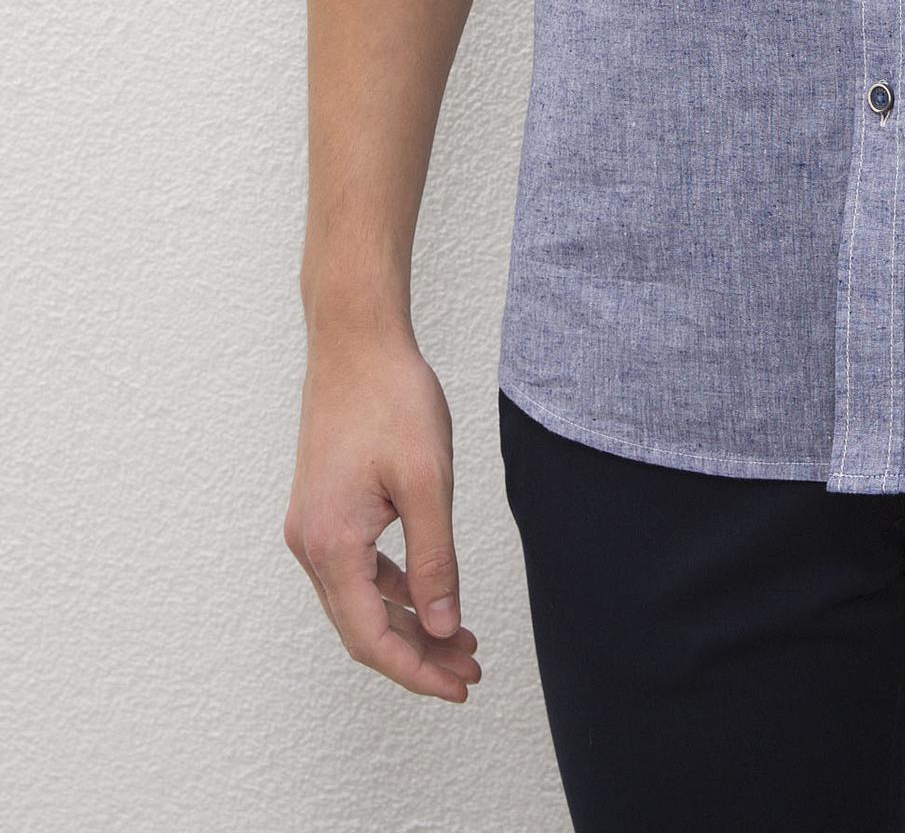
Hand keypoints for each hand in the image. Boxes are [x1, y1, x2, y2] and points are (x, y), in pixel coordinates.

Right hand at [283, 328, 482, 700]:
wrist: (355, 341)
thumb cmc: (391, 399)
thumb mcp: (427, 481)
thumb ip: (435, 559)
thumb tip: (444, 626)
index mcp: (330, 545)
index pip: (371, 639)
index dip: (417, 671)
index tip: (460, 686)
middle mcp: (310, 545)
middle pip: (362, 629)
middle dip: (418, 654)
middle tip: (471, 669)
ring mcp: (312, 527)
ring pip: (359, 602)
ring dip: (408, 624)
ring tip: (461, 638)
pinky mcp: (323, 510)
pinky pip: (356, 571)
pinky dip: (393, 590)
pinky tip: (429, 593)